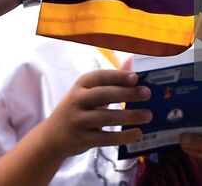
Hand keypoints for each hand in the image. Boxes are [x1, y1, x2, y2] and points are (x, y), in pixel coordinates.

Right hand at [38, 69, 152, 158]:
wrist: (52, 136)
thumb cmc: (77, 109)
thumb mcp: (88, 91)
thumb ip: (111, 79)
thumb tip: (132, 62)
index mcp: (81, 85)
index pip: (100, 77)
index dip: (117, 76)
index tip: (135, 77)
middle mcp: (77, 101)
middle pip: (103, 95)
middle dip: (126, 93)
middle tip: (147, 93)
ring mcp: (79, 121)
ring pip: (106, 117)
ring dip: (129, 116)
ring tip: (148, 115)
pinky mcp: (82, 139)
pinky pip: (105, 138)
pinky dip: (123, 137)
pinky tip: (138, 133)